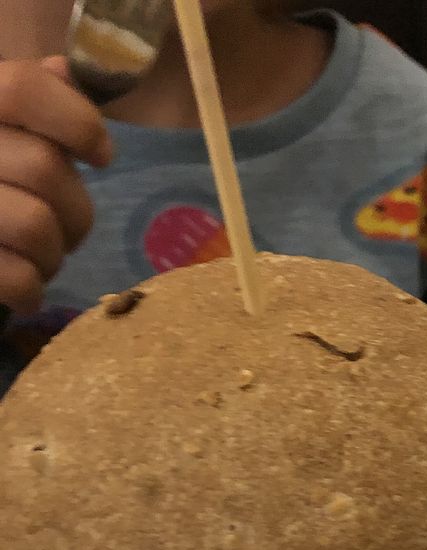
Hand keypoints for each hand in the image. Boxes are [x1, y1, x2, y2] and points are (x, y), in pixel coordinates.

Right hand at [0, 56, 111, 313]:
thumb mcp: (0, 128)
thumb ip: (31, 100)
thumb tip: (66, 71)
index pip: (24, 89)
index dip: (77, 121)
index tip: (102, 156)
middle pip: (45, 168)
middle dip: (75, 210)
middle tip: (68, 227)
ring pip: (36, 227)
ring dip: (54, 253)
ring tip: (42, 256)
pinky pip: (18, 278)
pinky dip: (32, 289)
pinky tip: (24, 284)